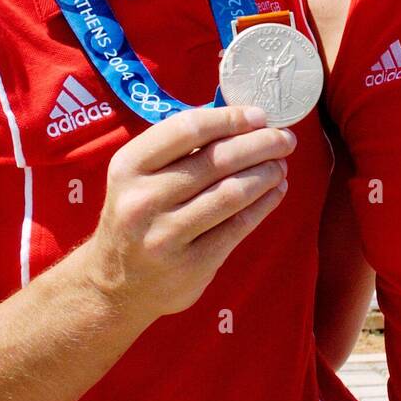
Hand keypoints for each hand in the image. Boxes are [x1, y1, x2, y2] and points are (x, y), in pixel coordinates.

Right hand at [85, 105, 293, 322]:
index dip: (231, 118)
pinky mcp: (191, 265)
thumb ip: (180, 149)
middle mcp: (143, 199)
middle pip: (218, 160)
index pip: (189, 128)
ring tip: (281, 165)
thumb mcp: (139, 176)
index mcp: (129, 166)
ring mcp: (166, 235)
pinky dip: (264, 204)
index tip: (260, 115)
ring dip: (266, 173)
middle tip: (285, 139)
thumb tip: (243, 120)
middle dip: (261, 144)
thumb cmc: (139, 214)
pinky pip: (238, 226)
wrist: (116, 285)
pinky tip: (276, 191)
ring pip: (232, 194)